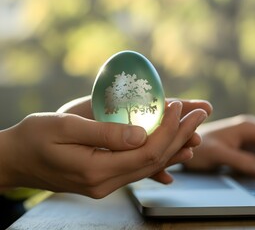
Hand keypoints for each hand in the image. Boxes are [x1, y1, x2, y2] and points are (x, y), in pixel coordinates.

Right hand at [0, 101, 207, 197]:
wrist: (16, 160)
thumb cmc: (34, 138)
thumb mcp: (64, 127)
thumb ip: (104, 132)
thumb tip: (143, 133)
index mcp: (96, 170)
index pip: (147, 151)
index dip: (169, 128)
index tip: (179, 106)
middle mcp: (106, 183)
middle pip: (155, 159)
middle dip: (180, 134)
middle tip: (200, 112)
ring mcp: (107, 184)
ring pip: (151, 165)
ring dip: (175, 145)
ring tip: (195, 127)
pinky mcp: (106, 178)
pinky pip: (140, 168)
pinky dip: (160, 155)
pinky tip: (175, 148)